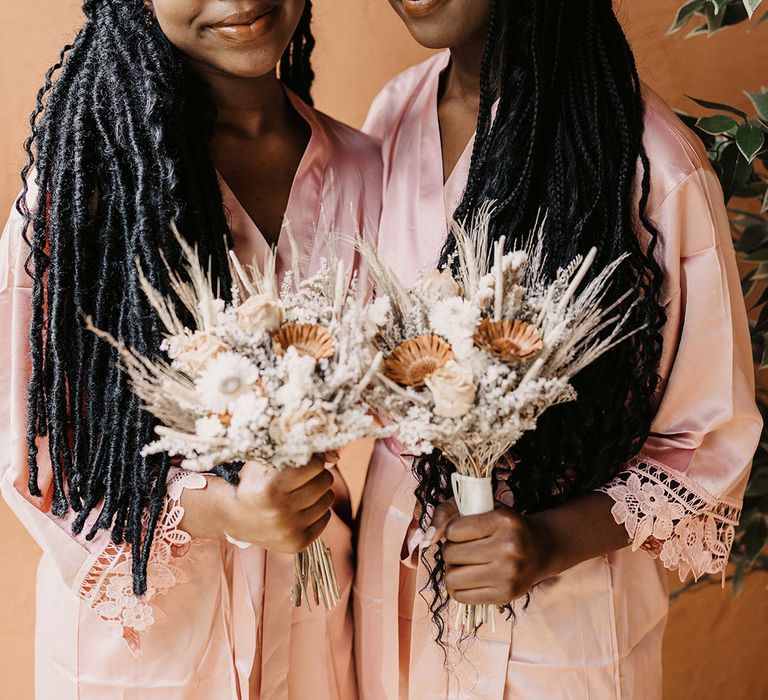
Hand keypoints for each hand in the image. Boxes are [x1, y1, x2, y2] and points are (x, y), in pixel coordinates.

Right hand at [222, 456, 334, 553]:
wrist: (234, 518)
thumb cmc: (252, 483)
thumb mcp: (265, 461)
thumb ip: (297, 451)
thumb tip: (335, 454)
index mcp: (270, 488)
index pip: (314, 466)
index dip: (313, 459)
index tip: (307, 460)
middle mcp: (280, 512)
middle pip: (324, 481)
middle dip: (319, 474)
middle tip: (307, 475)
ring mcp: (289, 531)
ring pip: (328, 499)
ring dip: (320, 491)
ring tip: (303, 490)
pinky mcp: (297, 544)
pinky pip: (326, 518)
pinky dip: (319, 510)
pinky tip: (303, 507)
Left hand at [427, 500, 552, 605]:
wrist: (539, 549)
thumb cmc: (502, 525)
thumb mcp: (479, 506)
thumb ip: (446, 513)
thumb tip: (427, 538)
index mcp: (503, 520)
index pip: (453, 531)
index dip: (452, 531)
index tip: (464, 531)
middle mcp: (509, 548)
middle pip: (450, 555)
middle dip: (451, 551)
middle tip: (465, 549)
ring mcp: (508, 574)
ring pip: (452, 578)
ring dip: (452, 571)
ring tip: (465, 564)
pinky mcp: (506, 596)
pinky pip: (462, 597)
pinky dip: (459, 588)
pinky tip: (470, 578)